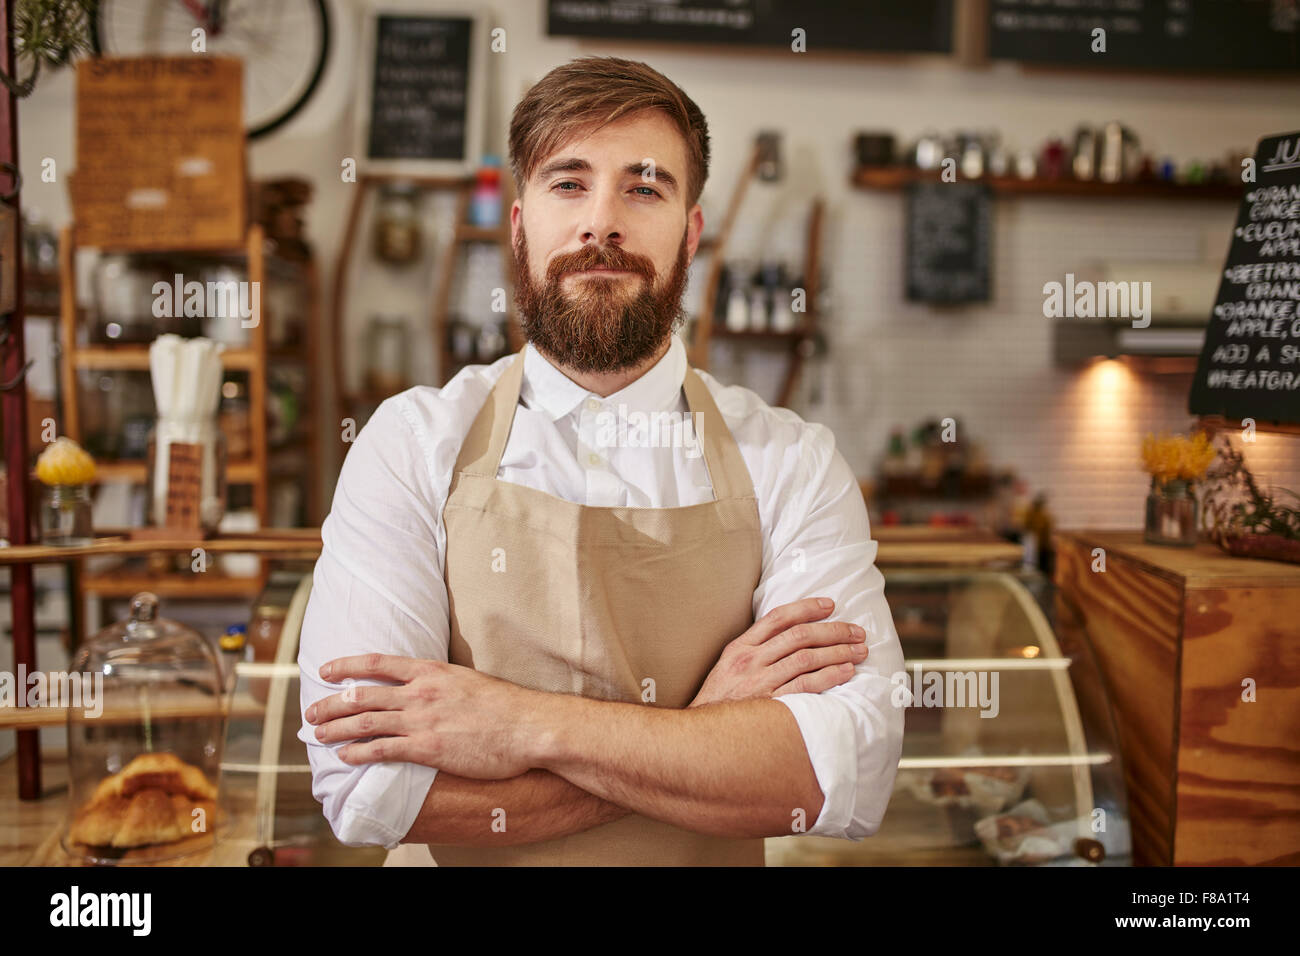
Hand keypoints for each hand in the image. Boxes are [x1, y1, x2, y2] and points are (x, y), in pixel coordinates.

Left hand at [305, 654, 536, 778]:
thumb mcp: (469, 680)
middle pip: (362, 693)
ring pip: (365, 721)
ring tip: (317, 735)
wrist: (528, 727)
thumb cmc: (506, 706)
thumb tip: (425, 685)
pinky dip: (358, 752)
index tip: (326, 670)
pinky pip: (383, 750)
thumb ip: (442, 683)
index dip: (346, 666)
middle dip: (331, 703)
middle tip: (311, 712)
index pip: (377, 663)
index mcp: (431, 671)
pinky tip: (344, 756)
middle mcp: (421, 692)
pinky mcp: (428, 748)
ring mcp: (423, 720)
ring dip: (336, 728)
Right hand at [689, 598, 866, 706]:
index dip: (807, 608)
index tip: (830, 605)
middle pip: (799, 636)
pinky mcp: (771, 705)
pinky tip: (846, 672)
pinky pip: (806, 686)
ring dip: (838, 652)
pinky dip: (829, 676)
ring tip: (859, 651)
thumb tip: (790, 634)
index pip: (778, 618)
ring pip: (807, 658)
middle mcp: (751, 661)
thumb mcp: (728, 666)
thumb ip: (754, 649)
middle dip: (833, 631)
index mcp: (740, 647)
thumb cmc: (720, 700)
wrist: (701, 734)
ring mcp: (761, 683)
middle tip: (857, 632)